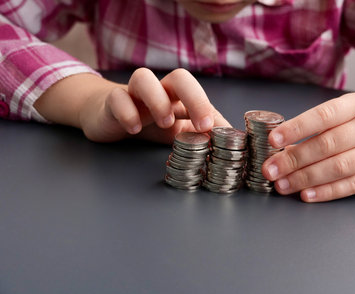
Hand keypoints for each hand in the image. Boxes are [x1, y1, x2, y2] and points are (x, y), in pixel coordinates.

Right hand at [79, 68, 228, 141]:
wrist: (107, 116)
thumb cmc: (147, 122)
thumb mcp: (177, 131)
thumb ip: (201, 134)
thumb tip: (231, 140)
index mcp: (176, 97)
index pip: (198, 93)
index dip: (209, 109)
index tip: (216, 130)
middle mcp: (158, 90)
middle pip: (179, 77)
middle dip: (195, 98)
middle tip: (202, 125)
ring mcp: (134, 93)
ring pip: (144, 78)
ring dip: (158, 100)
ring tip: (165, 123)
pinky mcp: (111, 101)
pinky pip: (117, 98)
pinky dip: (126, 112)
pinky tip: (133, 129)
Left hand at [262, 93, 354, 201]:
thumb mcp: (346, 114)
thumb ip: (318, 129)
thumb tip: (282, 150)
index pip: (324, 115)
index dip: (297, 128)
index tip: (273, 140)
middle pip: (328, 144)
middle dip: (294, 159)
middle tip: (270, 170)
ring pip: (339, 167)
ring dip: (306, 178)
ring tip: (282, 185)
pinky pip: (353, 185)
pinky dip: (327, 192)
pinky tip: (306, 194)